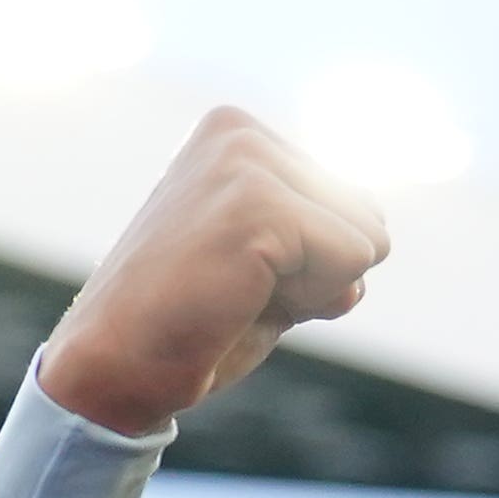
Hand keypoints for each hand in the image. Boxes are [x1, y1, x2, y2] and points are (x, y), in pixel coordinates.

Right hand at [40, 109, 389, 437]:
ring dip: (314, 289)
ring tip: (237, 294)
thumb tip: (380, 236)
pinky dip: (310, 300)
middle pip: (368, 217)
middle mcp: (241, 132)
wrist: (118, 365)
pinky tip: (240, 300)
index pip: (353, 203)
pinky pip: (353, 261)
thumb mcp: (271, 269)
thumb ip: (321, 240)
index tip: (242, 276)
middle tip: (239, 291)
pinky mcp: (257, 204)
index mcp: (238, 133)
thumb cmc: (192, 325)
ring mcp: (246, 162)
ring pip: (367, 239)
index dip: (314, 264)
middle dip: (320, 275)